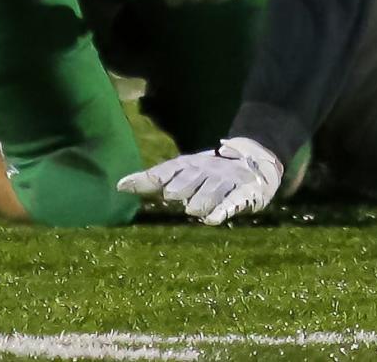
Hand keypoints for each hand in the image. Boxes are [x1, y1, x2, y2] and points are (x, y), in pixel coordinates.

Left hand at [117, 137, 282, 225]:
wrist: (255, 157)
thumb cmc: (211, 171)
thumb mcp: (187, 171)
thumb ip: (158, 179)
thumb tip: (121, 186)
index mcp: (189, 164)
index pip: (165, 170)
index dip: (146, 178)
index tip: (123, 186)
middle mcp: (206, 169)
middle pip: (190, 177)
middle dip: (180, 186)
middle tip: (169, 195)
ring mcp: (226, 180)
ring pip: (212, 190)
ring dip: (201, 199)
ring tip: (192, 210)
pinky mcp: (245, 192)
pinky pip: (233, 201)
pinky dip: (223, 210)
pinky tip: (212, 220)